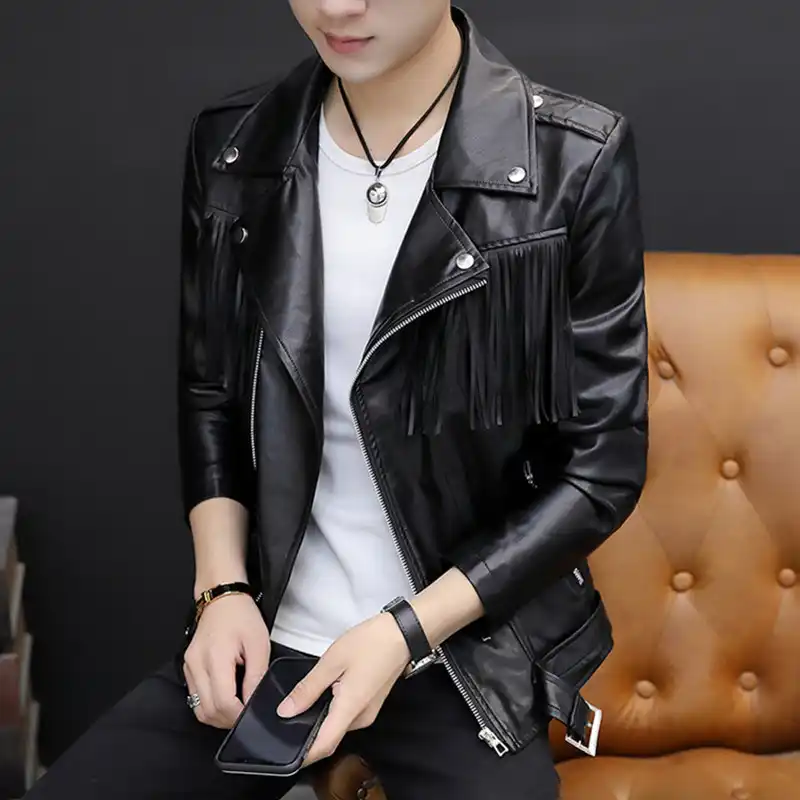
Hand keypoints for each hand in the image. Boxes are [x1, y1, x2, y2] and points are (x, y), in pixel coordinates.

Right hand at [183, 593, 270, 728]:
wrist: (222, 597)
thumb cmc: (241, 616)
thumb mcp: (259, 643)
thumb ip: (256, 675)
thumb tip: (254, 702)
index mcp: (215, 657)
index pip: (222, 702)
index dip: (238, 715)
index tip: (252, 715)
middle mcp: (197, 664)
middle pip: (208, 711)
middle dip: (229, 720)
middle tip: (246, 713)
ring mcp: (189, 667)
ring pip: (198, 708)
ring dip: (218, 715)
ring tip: (237, 708)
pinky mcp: (188, 667)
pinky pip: (195, 697)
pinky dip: (210, 705)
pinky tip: (225, 697)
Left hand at [276, 612, 409, 766]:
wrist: (402, 633)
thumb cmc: (370, 644)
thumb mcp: (332, 661)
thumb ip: (308, 688)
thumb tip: (286, 711)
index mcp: (350, 709)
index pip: (323, 746)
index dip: (303, 755)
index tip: (283, 750)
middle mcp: (361, 718)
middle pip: (329, 737)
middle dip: (308, 733)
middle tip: (287, 717)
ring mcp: (368, 713)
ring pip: (338, 726)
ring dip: (321, 719)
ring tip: (304, 700)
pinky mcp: (371, 704)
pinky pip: (347, 716)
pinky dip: (332, 710)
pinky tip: (325, 692)